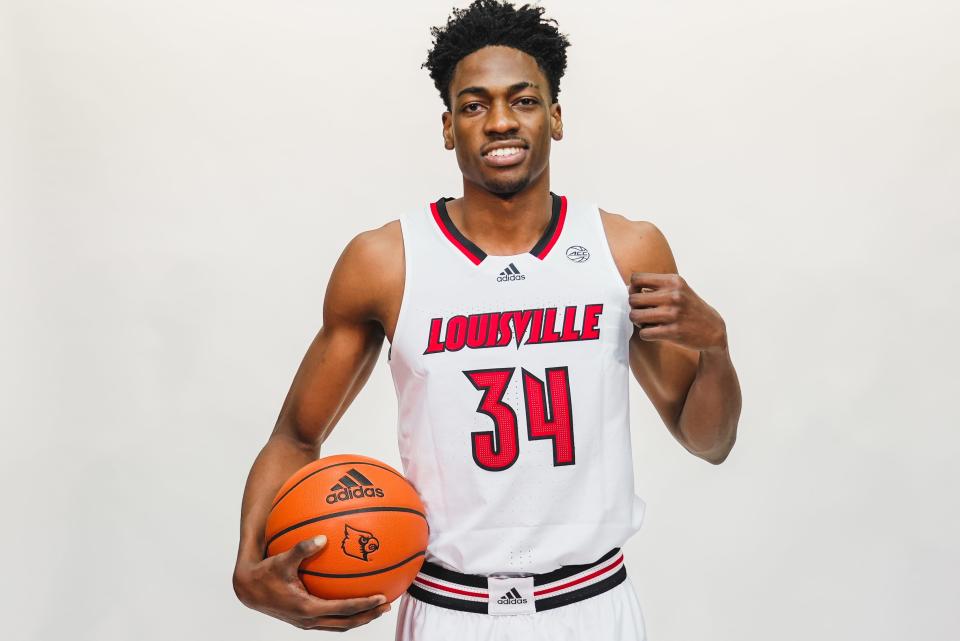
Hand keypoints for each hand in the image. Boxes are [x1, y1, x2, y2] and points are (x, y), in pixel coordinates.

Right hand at [233, 535, 391, 630]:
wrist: (248, 590)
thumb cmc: (266, 572)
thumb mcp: (282, 559)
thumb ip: (302, 549)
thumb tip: (322, 537)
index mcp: (307, 608)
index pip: (343, 609)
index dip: (364, 605)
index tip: (381, 598)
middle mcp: (310, 620)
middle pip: (346, 623)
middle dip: (368, 615)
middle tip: (387, 605)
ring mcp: (307, 622)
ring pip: (339, 625)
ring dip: (359, 618)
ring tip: (376, 607)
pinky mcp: (304, 619)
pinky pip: (331, 620)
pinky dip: (345, 614)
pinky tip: (353, 598)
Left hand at [629, 272, 726, 352]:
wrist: (713, 329)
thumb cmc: (689, 307)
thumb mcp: (678, 289)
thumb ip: (656, 286)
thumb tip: (628, 289)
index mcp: (673, 281)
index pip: (636, 279)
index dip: (633, 288)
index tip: (640, 295)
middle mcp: (673, 295)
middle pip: (632, 299)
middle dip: (634, 307)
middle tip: (642, 312)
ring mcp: (673, 314)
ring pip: (635, 316)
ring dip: (637, 321)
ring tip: (646, 322)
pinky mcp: (673, 332)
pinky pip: (644, 333)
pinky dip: (646, 334)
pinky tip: (654, 332)